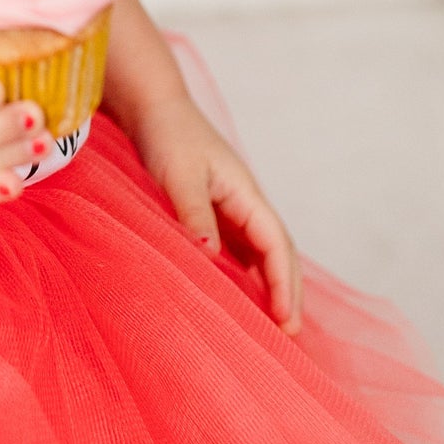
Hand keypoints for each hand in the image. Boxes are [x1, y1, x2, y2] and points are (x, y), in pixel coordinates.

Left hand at [127, 90, 303, 333]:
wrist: (152, 108)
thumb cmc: (167, 137)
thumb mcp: (179, 176)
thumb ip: (195, 215)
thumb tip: (212, 258)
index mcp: (246, 194)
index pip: (276, 245)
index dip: (285, 284)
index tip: (287, 318)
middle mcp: (246, 204)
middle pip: (278, 254)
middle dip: (288, 293)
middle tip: (291, 335)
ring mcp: (232, 209)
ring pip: (259, 255)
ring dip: (269, 288)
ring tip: (270, 327)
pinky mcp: (213, 213)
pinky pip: (237, 251)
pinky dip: (243, 276)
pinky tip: (238, 299)